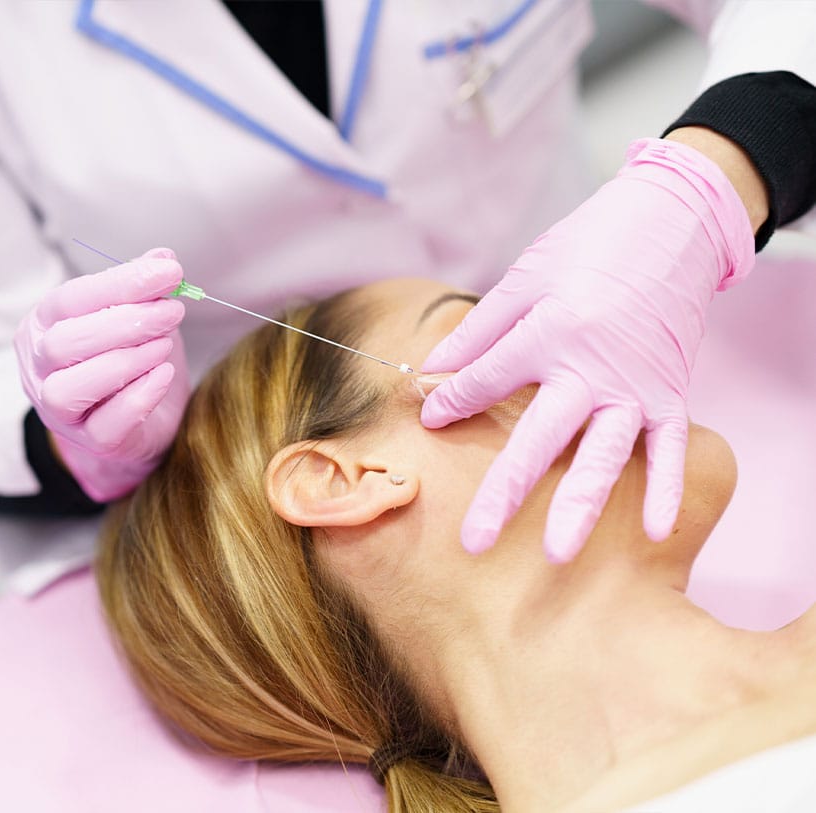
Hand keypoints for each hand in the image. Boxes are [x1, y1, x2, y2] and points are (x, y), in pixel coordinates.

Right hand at [15, 247, 190, 501]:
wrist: (142, 425)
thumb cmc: (134, 362)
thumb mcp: (141, 317)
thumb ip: (144, 288)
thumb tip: (163, 257)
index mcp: (43, 326)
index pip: (70, 299)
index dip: (120, 283)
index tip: (169, 272)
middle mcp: (39, 369)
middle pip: (63, 342)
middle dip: (124, 322)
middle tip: (173, 311)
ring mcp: (58, 412)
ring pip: (70, 387)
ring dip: (125, 360)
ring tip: (165, 344)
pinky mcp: (89, 442)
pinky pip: (104, 424)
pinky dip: (138, 396)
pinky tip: (164, 375)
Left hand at [420, 138, 755, 561]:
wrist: (673, 223)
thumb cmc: (590, 245)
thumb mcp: (525, 276)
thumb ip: (480, 331)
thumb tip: (431, 370)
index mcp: (549, 333)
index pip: (488, 380)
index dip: (454, 400)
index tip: (430, 419)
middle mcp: (591, 369)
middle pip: (539, 439)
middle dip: (504, 493)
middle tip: (474, 542)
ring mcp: (635, 386)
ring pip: (603, 456)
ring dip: (581, 506)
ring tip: (558, 553)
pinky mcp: (670, 392)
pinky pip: (670, 448)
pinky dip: (668, 487)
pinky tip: (658, 532)